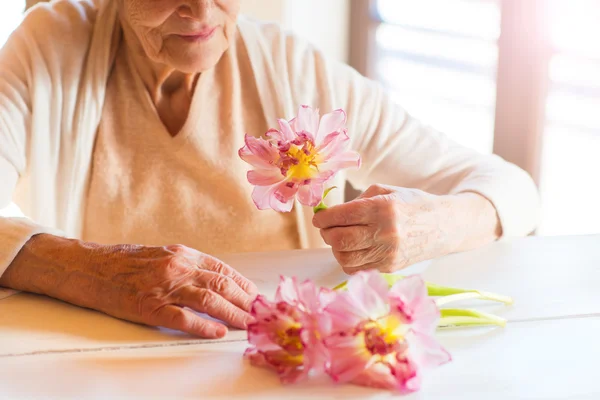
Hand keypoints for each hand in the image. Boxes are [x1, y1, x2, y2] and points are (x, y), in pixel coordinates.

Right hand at [2, 236, 257, 337]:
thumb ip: (188, 266)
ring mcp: (164, 287)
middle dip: (246, 302)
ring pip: (209, 300)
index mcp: (183, 254)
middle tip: (262, 314)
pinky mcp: (149, 306)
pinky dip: (202, 326)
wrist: (89, 267)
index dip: (244, 285)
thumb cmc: (125, 262)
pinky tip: (216, 332)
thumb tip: (217, 281)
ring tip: (248, 325)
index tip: (258, 297)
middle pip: (222, 285)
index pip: (223, 270)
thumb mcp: (162, 255)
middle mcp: (178, 267)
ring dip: (233, 314)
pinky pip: (182, 317)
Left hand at [313, 184, 500, 273]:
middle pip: (339, 240)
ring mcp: (388, 253)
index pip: (341, 216)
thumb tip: (330, 213)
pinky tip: (353, 250)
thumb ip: (357, 201)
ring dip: (336, 248)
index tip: (319, 218)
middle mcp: (385, 232)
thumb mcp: (386, 192)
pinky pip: (357, 268)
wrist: (444, 226)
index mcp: (382, 208)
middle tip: (326, 228)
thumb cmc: (412, 204)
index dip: (324, 218)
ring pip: (345, 258)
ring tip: (340, 238)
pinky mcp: (389, 267)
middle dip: (326, 234)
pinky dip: (348, 260)